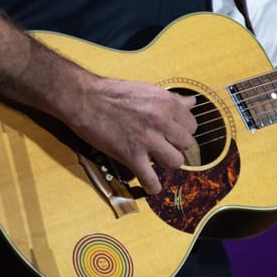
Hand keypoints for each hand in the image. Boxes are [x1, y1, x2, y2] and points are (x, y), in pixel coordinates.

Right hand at [65, 76, 196, 194]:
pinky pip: (151, 180)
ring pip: (175, 162)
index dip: (181, 131)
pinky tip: (150, 185)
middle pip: (186, 145)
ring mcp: (147, 140)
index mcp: (166, 103)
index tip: (171, 133)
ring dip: (165, 163)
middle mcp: (161, 121)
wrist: (84, 99)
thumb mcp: (147, 90)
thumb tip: (192, 103)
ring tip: (154, 160)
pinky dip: (152, 186)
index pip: (191, 126)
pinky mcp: (131, 156)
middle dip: (175, 146)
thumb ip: (172, 100)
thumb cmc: (113, 93)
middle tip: (161, 145)